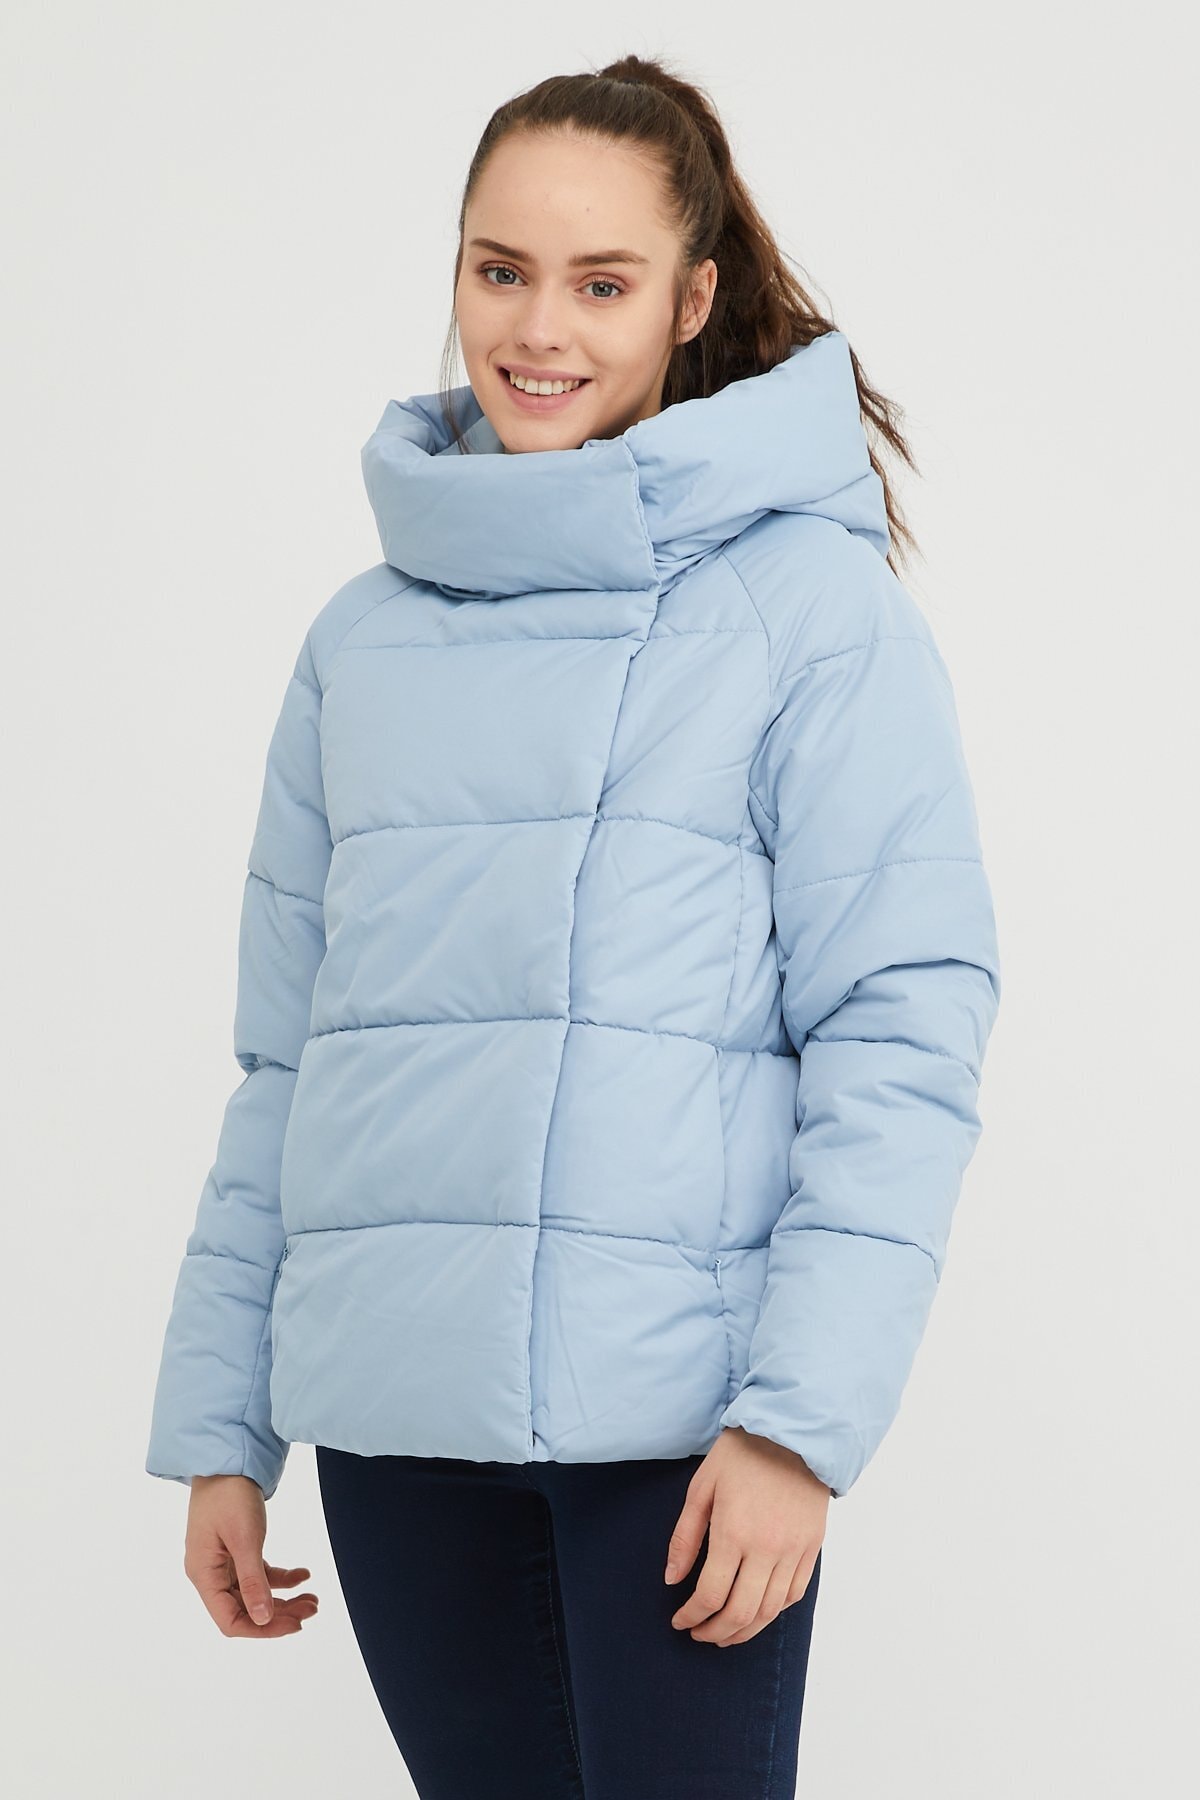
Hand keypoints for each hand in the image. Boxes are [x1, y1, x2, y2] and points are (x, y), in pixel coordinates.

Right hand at [184, 1474, 319, 1637]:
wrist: (227, 1459)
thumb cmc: (229, 1495)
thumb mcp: (244, 1539)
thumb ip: (253, 1581)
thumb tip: (263, 1619)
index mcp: (204, 1575)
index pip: (230, 1621)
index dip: (262, 1628)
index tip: (294, 1625)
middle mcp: (211, 1574)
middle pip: (245, 1610)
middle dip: (279, 1614)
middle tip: (312, 1609)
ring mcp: (223, 1563)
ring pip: (255, 1594)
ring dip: (284, 1598)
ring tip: (313, 1598)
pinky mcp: (236, 1550)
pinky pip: (260, 1574)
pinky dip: (281, 1577)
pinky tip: (303, 1574)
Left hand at [663, 1426, 827, 1646]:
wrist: (792, 1433)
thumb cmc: (742, 1454)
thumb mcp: (701, 1487)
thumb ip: (685, 1536)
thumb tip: (672, 1579)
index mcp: (733, 1533)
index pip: (710, 1595)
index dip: (692, 1616)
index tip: (680, 1621)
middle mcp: (766, 1549)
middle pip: (740, 1612)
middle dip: (715, 1632)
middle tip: (700, 1634)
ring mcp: (793, 1551)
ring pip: (770, 1611)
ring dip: (745, 1631)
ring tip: (726, 1633)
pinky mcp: (811, 1548)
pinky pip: (794, 1594)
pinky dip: (774, 1611)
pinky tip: (758, 1612)